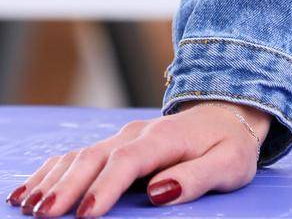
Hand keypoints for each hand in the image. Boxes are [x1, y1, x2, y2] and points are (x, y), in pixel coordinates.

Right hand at [6, 100, 272, 214]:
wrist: (227, 115)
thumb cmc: (229, 146)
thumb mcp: (229, 164)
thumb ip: (197, 177)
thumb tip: (159, 192)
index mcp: (165, 137)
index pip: (130, 160)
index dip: (106, 186)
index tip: (86, 213)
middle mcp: (137, 133)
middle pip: (96, 156)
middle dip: (68, 186)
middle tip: (45, 215)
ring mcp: (122, 138)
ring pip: (80, 155)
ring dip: (53, 180)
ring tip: (30, 205)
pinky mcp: (113, 146)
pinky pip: (76, 156)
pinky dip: (51, 171)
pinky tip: (29, 191)